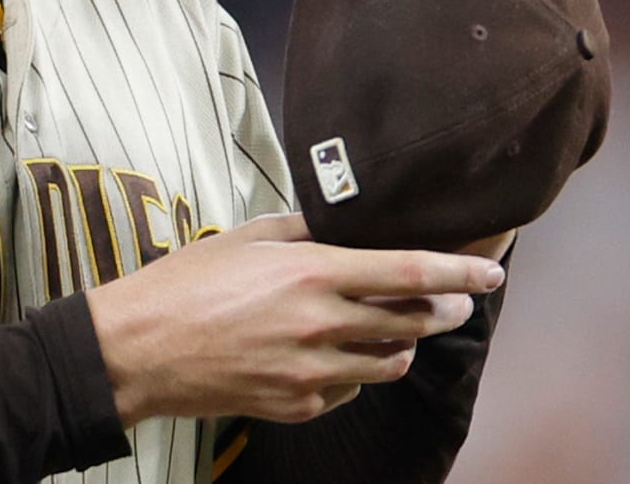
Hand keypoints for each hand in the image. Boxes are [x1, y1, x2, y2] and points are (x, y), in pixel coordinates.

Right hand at [85, 212, 506, 425]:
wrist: (137, 349)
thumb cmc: (185, 285)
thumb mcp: (247, 237)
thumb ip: (305, 229)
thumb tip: (344, 222)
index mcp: (311, 273)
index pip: (408, 270)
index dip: (459, 271)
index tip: (492, 271)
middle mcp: (320, 325)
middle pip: (413, 321)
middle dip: (444, 308)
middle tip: (456, 299)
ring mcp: (311, 372)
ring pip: (389, 363)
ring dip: (403, 344)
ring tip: (395, 328)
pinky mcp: (296, 405)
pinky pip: (349, 389)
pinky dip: (356, 372)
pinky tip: (337, 355)